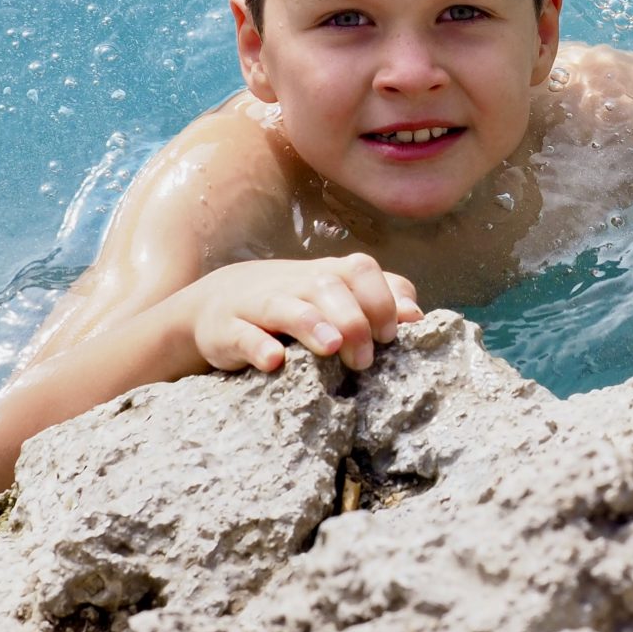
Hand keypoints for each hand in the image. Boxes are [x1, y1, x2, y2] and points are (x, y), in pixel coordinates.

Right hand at [180, 254, 420, 373]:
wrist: (215, 303)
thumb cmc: (291, 305)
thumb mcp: (333, 297)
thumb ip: (377, 300)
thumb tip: (417, 316)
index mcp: (325, 274)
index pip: (360, 270)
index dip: (382, 298)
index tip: (392, 335)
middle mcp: (293, 284)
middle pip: (327, 286)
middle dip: (353, 320)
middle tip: (366, 359)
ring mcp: (258, 305)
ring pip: (285, 306)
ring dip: (311, 323)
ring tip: (332, 346)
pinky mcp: (227, 330)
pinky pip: (241, 335)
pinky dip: (257, 346)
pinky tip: (273, 361)